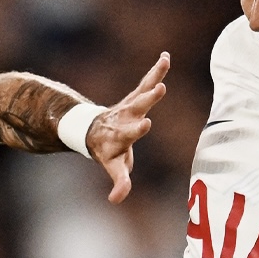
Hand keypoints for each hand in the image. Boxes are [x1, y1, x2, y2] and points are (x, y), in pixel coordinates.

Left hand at [87, 53, 169, 203]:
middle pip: (136, 108)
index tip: (146, 123)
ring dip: (154, 78)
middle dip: (147, 100)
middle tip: (159, 89)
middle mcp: (124, 118)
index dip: (137, 129)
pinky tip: (166, 57)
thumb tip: (115, 200)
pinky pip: (146, 82)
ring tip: (165, 65)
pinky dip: (156, 71)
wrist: (92, 131)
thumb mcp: (113, 167)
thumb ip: (118, 182)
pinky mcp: (135, 97)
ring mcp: (129, 106)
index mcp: (119, 136)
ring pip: (142, 91)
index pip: (129, 133)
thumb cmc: (108, 152)